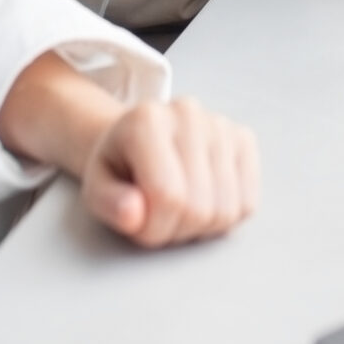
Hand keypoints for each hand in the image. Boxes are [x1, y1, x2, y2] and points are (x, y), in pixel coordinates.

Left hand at [79, 98, 257, 247]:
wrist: (138, 139)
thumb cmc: (119, 168)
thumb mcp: (95, 189)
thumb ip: (109, 204)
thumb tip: (133, 214)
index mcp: (146, 120)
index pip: (167, 196)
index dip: (153, 228)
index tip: (138, 222)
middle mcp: (188, 113)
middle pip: (200, 208)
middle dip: (176, 230)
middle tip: (157, 217)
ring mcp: (220, 125)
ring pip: (227, 210)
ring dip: (201, 228)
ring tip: (178, 208)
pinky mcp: (243, 139)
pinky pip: (247, 204)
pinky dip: (225, 217)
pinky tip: (202, 200)